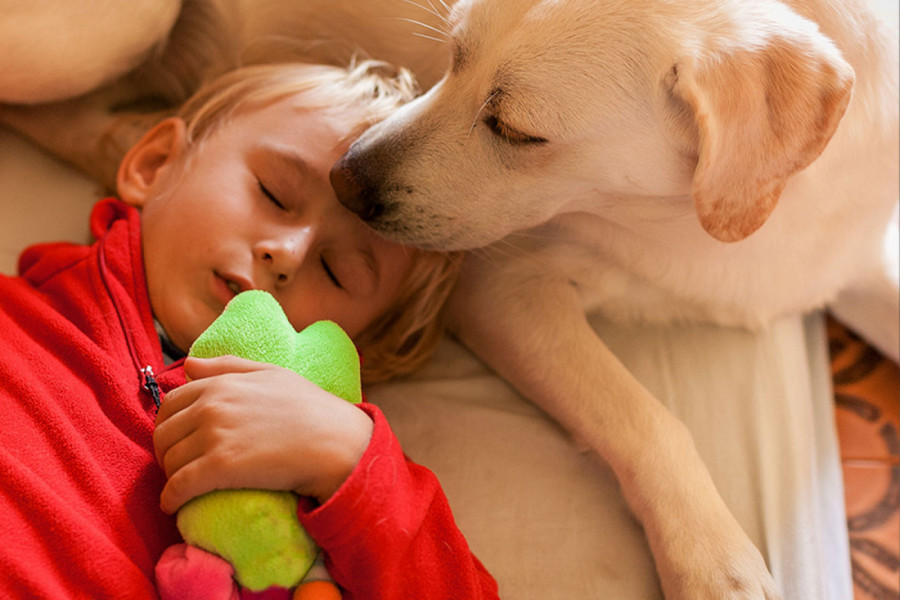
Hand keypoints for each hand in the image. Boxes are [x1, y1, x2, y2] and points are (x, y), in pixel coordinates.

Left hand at [153, 356, 372, 512]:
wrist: (334, 441)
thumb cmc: (310, 407)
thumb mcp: (271, 374)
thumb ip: (228, 366)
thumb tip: (189, 365)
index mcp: (221, 383)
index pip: (171, 403)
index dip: (169, 425)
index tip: (179, 440)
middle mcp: (211, 406)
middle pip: (164, 434)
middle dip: (166, 452)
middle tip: (180, 467)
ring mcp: (214, 437)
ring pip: (169, 461)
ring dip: (170, 477)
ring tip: (184, 486)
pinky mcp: (219, 468)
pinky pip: (179, 486)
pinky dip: (170, 498)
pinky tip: (173, 506)